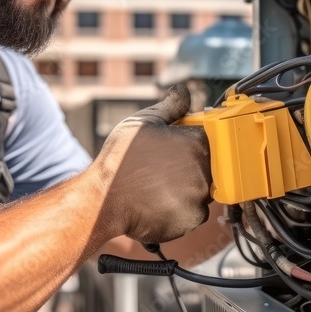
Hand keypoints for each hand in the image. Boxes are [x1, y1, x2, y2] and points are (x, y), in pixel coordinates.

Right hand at [93, 84, 211, 244]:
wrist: (104, 199)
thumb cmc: (121, 160)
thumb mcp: (143, 122)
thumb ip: (170, 107)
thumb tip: (183, 92)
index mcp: (196, 142)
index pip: (206, 138)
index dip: (188, 142)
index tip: (173, 147)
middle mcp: (204, 169)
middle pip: (206, 165)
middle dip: (188, 165)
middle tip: (161, 169)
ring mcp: (199, 196)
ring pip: (201, 190)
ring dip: (185, 188)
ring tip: (157, 186)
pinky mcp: (192, 219)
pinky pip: (194, 213)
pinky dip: (181, 209)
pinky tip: (159, 202)